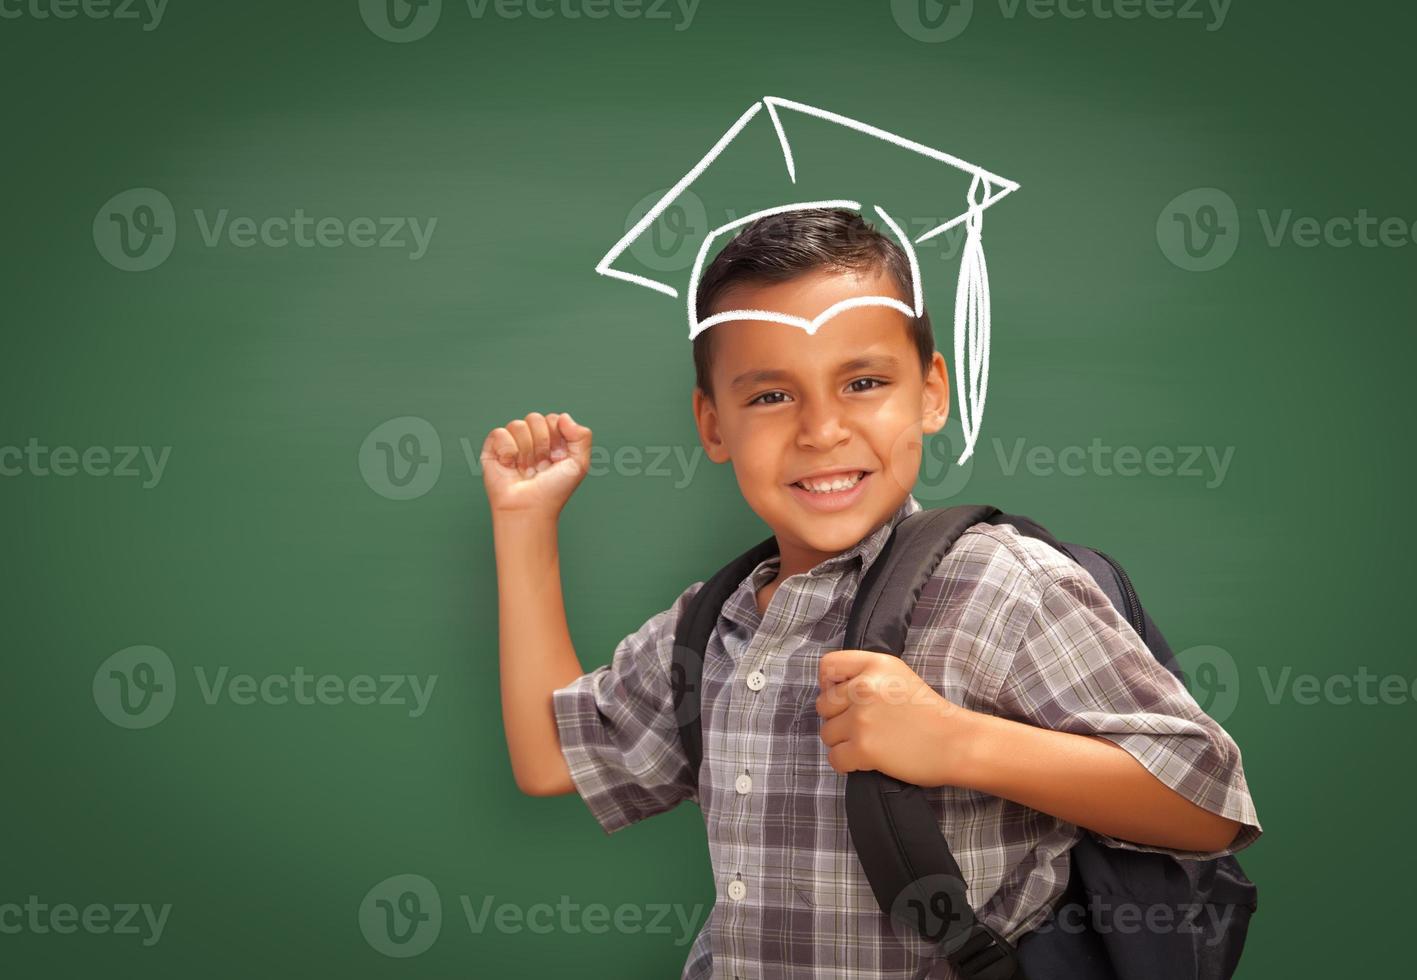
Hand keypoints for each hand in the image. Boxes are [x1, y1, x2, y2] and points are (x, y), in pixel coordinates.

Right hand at [480, 411, 592, 518]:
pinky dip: (507, 451)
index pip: (553, 419)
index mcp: (551, 439)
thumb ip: (582, 436)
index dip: (556, 437)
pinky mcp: (493, 449)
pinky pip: (500, 433)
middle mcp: (532, 439)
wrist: (530, 508)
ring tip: (526, 469)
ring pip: (518, 425)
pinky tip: (510, 465)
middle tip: (541, 466)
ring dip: (525, 451)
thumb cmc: (553, 490)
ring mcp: (512, 442)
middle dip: (541, 444)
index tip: (557, 459)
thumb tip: (563, 417)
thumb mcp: (580, 464)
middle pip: (535, 418)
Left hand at [815, 649, 978, 787]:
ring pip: (826, 733)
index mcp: (875, 665)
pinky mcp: (863, 748)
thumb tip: (828, 689)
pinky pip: (834, 758)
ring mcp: (862, 718)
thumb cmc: (930, 714)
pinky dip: (846, 764)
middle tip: (863, 726)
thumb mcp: (898, 676)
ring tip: (869, 743)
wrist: (956, 743)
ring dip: (843, 742)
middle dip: (838, 718)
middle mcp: (864, 687)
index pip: (828, 665)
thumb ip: (865, 676)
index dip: (829, 684)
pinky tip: (866, 760)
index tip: (843, 698)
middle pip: (823, 704)